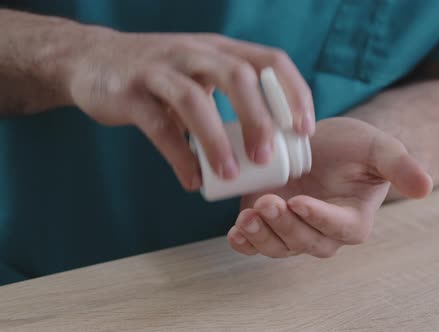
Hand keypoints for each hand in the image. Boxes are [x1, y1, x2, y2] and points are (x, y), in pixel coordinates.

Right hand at [64, 27, 313, 189]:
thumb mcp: (201, 71)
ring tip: (230, 175)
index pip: (271, 60)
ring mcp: (160, 70)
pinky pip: (159, 127)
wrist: (92, 60)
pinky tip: (192, 180)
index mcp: (221, 49)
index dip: (294, 93)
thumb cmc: (161, 74)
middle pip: (238, 77)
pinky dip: (179, 157)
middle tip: (267, 158)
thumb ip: (232, 97)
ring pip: (195, 101)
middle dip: (258, 119)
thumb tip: (273, 142)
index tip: (305, 130)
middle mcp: (195, 52)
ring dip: (216, 142)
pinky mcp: (130, 92)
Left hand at [228, 117, 432, 257]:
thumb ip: (401, 166)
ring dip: (262, 237)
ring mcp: (294, 228)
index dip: (320, 219)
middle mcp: (324, 231)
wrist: (322, 141)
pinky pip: (258, 244)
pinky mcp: (270, 222)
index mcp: (354, 219)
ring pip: (280, 247)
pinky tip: (236, 232)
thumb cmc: (354, 146)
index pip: (340, 229)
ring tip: (247, 217)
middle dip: (285, 226)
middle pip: (307, 242)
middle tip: (268, 202)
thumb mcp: (379, 147)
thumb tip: (426, 187)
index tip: (300, 202)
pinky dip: (246, 243)